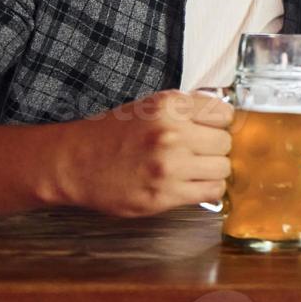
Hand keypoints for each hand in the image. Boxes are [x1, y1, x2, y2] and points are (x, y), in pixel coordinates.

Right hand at [53, 90, 233, 216]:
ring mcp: (168, 167)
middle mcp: (171, 134)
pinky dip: (207, 189)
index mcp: (169, 106)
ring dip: (213, 170)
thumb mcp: (149, 107)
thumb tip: (225, 115)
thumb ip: (186, 108)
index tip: (211, 130)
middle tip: (199, 152)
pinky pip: (211, 191)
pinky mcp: (164, 195)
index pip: (223, 113)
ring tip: (194, 170)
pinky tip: (192, 185)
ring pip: (223, 168)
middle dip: (215, 148)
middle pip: (225, 142)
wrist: (75, 163)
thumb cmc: (112, 134)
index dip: (219, 124)